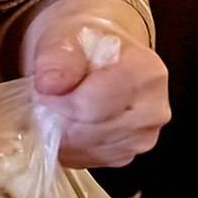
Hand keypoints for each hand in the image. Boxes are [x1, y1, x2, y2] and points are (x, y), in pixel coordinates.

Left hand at [23, 0, 169, 167]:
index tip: (43, 87)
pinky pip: (86, 159)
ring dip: (60, 132)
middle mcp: (154, 109)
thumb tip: (50, 84)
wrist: (99, 55)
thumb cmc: (83, 44)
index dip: (55, 99)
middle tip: (47, 98)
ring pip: (84, 148)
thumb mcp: (65, 38)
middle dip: (56, 116)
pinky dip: (68, 145)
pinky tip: (67, 123)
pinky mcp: (126, 154)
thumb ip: (57, 58)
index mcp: (145, 72)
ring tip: (58, 107)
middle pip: (87, 130)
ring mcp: (143, 137)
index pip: (89, 104)